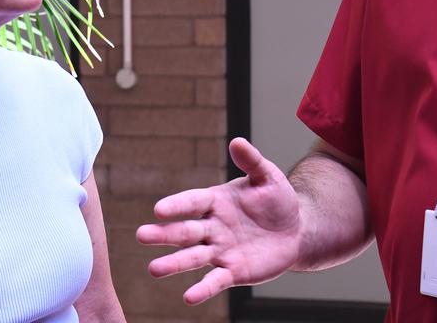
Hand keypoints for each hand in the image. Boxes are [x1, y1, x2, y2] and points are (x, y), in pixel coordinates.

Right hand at [135, 137, 301, 304]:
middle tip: (141, 235)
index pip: (192, 202)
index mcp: (215, 201)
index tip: (158, 209)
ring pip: (193, 257)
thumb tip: (237, 141)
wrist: (295, 230)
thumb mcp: (267, 177)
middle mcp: (212, 227)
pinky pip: (215, 280)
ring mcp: (220, 250)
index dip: (177, 205)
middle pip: (184, 231)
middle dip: (163, 234)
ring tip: (153, 269)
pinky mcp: (233, 271)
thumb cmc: (277, 200)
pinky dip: (202, 289)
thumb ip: (252, 161)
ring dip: (174, 263)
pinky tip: (189, 297)